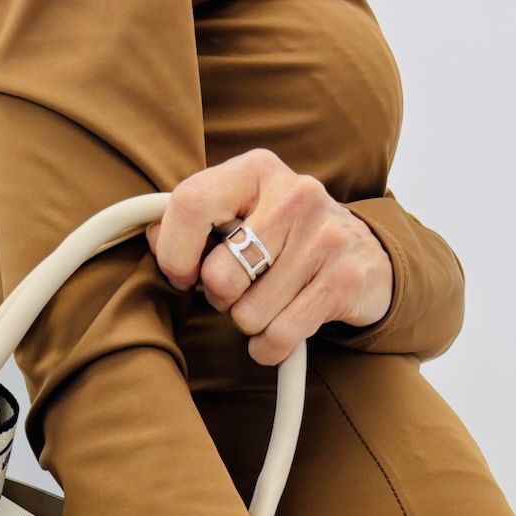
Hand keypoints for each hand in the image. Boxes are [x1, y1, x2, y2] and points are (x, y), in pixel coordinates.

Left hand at [146, 148, 393, 365]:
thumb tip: (152, 235)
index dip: (174, 254)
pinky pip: (278, 337)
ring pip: (248, 315)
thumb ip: (195, 219)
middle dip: (221, 297)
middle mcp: (295, 194)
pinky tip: (279, 329)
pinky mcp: (342, 282)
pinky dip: (269, 346)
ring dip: (249, 322)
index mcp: (257, 169)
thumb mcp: (242, 210)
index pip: (191, 204)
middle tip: (242, 286)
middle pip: (219, 277)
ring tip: (270, 300)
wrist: (362, 255)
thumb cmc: (284, 235)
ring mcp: (323, 238)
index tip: (183, 274)